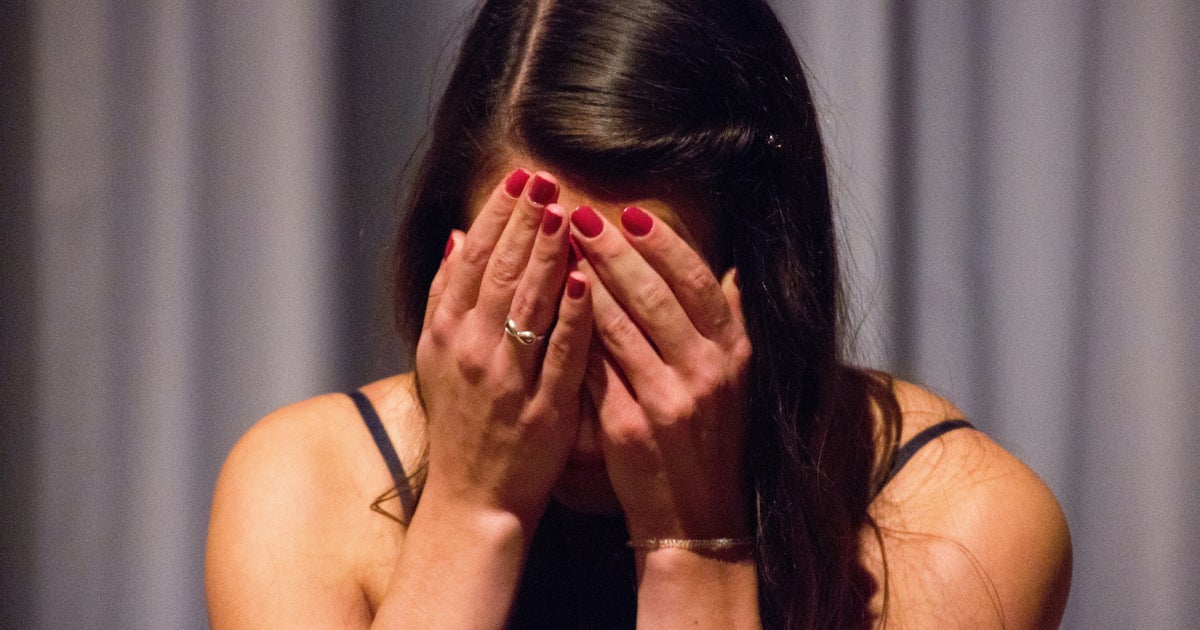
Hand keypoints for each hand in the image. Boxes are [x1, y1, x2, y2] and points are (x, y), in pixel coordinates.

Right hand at [415, 169, 592, 527]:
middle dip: (525, 221)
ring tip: (566, 212)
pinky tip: (584, 280)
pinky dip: (570, 316)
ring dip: (546, 255)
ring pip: (527, 305)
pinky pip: (558, 354)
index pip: (473, 259)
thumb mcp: (436, 357)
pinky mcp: (541, 408)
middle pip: (499, 272)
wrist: (472, 498)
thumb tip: (453, 236)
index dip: (497, 215)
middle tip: (548, 179)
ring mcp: (506, 379)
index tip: (521, 178)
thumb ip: (445, 296)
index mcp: (446, 333)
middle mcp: (471, 350)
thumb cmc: (459, 424)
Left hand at [568, 205, 751, 540]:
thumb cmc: (709, 441)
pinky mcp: (631, 426)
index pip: (697, 281)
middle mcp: (706, 372)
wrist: (696, 518)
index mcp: (732, 353)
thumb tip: (733, 270)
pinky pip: (594, 367)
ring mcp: (668, 400)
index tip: (630, 213)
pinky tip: (548, 307)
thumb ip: (729, 324)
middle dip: (613, 250)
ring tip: (555, 248)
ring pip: (620, 325)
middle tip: (578, 216)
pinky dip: (572, 332)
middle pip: (655, 294)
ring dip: (585, 281)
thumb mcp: (735, 381)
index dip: (663, 244)